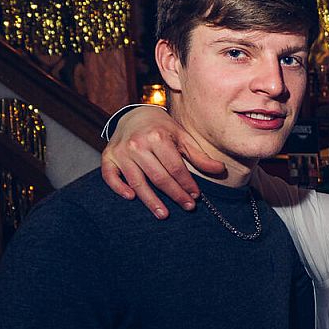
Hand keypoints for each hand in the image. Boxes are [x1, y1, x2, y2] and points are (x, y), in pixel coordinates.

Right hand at [100, 106, 226, 217]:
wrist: (133, 114)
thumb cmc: (161, 128)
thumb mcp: (182, 137)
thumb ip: (199, 156)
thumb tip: (220, 170)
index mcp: (157, 137)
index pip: (175, 167)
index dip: (187, 184)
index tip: (196, 196)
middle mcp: (137, 144)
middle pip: (158, 177)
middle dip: (175, 194)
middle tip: (187, 207)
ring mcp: (121, 152)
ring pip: (137, 181)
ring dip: (150, 200)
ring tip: (164, 214)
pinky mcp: (108, 157)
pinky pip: (110, 176)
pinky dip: (119, 187)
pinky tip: (131, 198)